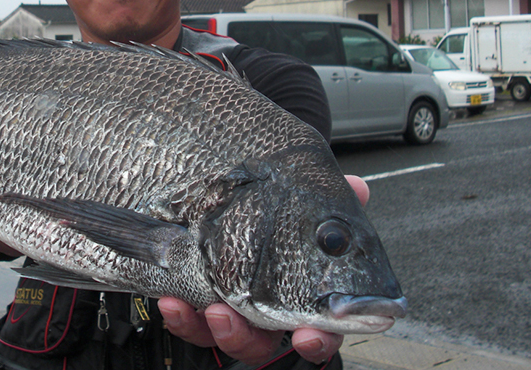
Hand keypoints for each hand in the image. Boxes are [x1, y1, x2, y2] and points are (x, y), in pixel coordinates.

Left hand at [158, 175, 369, 365]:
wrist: (236, 192)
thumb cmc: (285, 205)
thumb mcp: (309, 198)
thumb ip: (334, 198)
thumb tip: (358, 187)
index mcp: (305, 296)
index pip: (320, 330)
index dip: (319, 340)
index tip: (308, 336)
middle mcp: (270, 310)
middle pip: (265, 343)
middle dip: (249, 339)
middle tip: (233, 319)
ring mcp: (234, 309)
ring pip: (227, 337)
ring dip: (216, 329)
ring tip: (208, 308)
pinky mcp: (200, 302)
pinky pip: (192, 323)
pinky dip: (183, 317)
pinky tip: (172, 301)